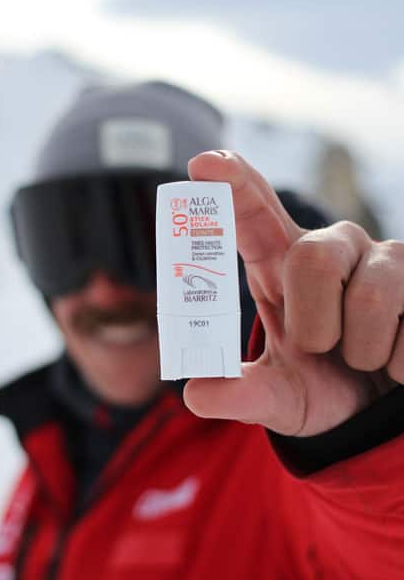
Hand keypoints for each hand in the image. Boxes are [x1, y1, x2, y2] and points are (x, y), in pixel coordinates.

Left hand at [183, 151, 403, 435]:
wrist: (380, 415)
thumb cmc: (323, 390)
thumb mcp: (280, 400)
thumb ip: (242, 395)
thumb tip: (196, 395)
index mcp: (281, 267)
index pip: (255, 214)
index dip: (234, 184)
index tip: (203, 164)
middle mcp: (331, 249)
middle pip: (312, 257)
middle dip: (313, 323)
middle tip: (319, 350)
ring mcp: (384, 259)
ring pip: (369, 296)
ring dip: (361, 350)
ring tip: (362, 360)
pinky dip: (398, 363)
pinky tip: (396, 363)